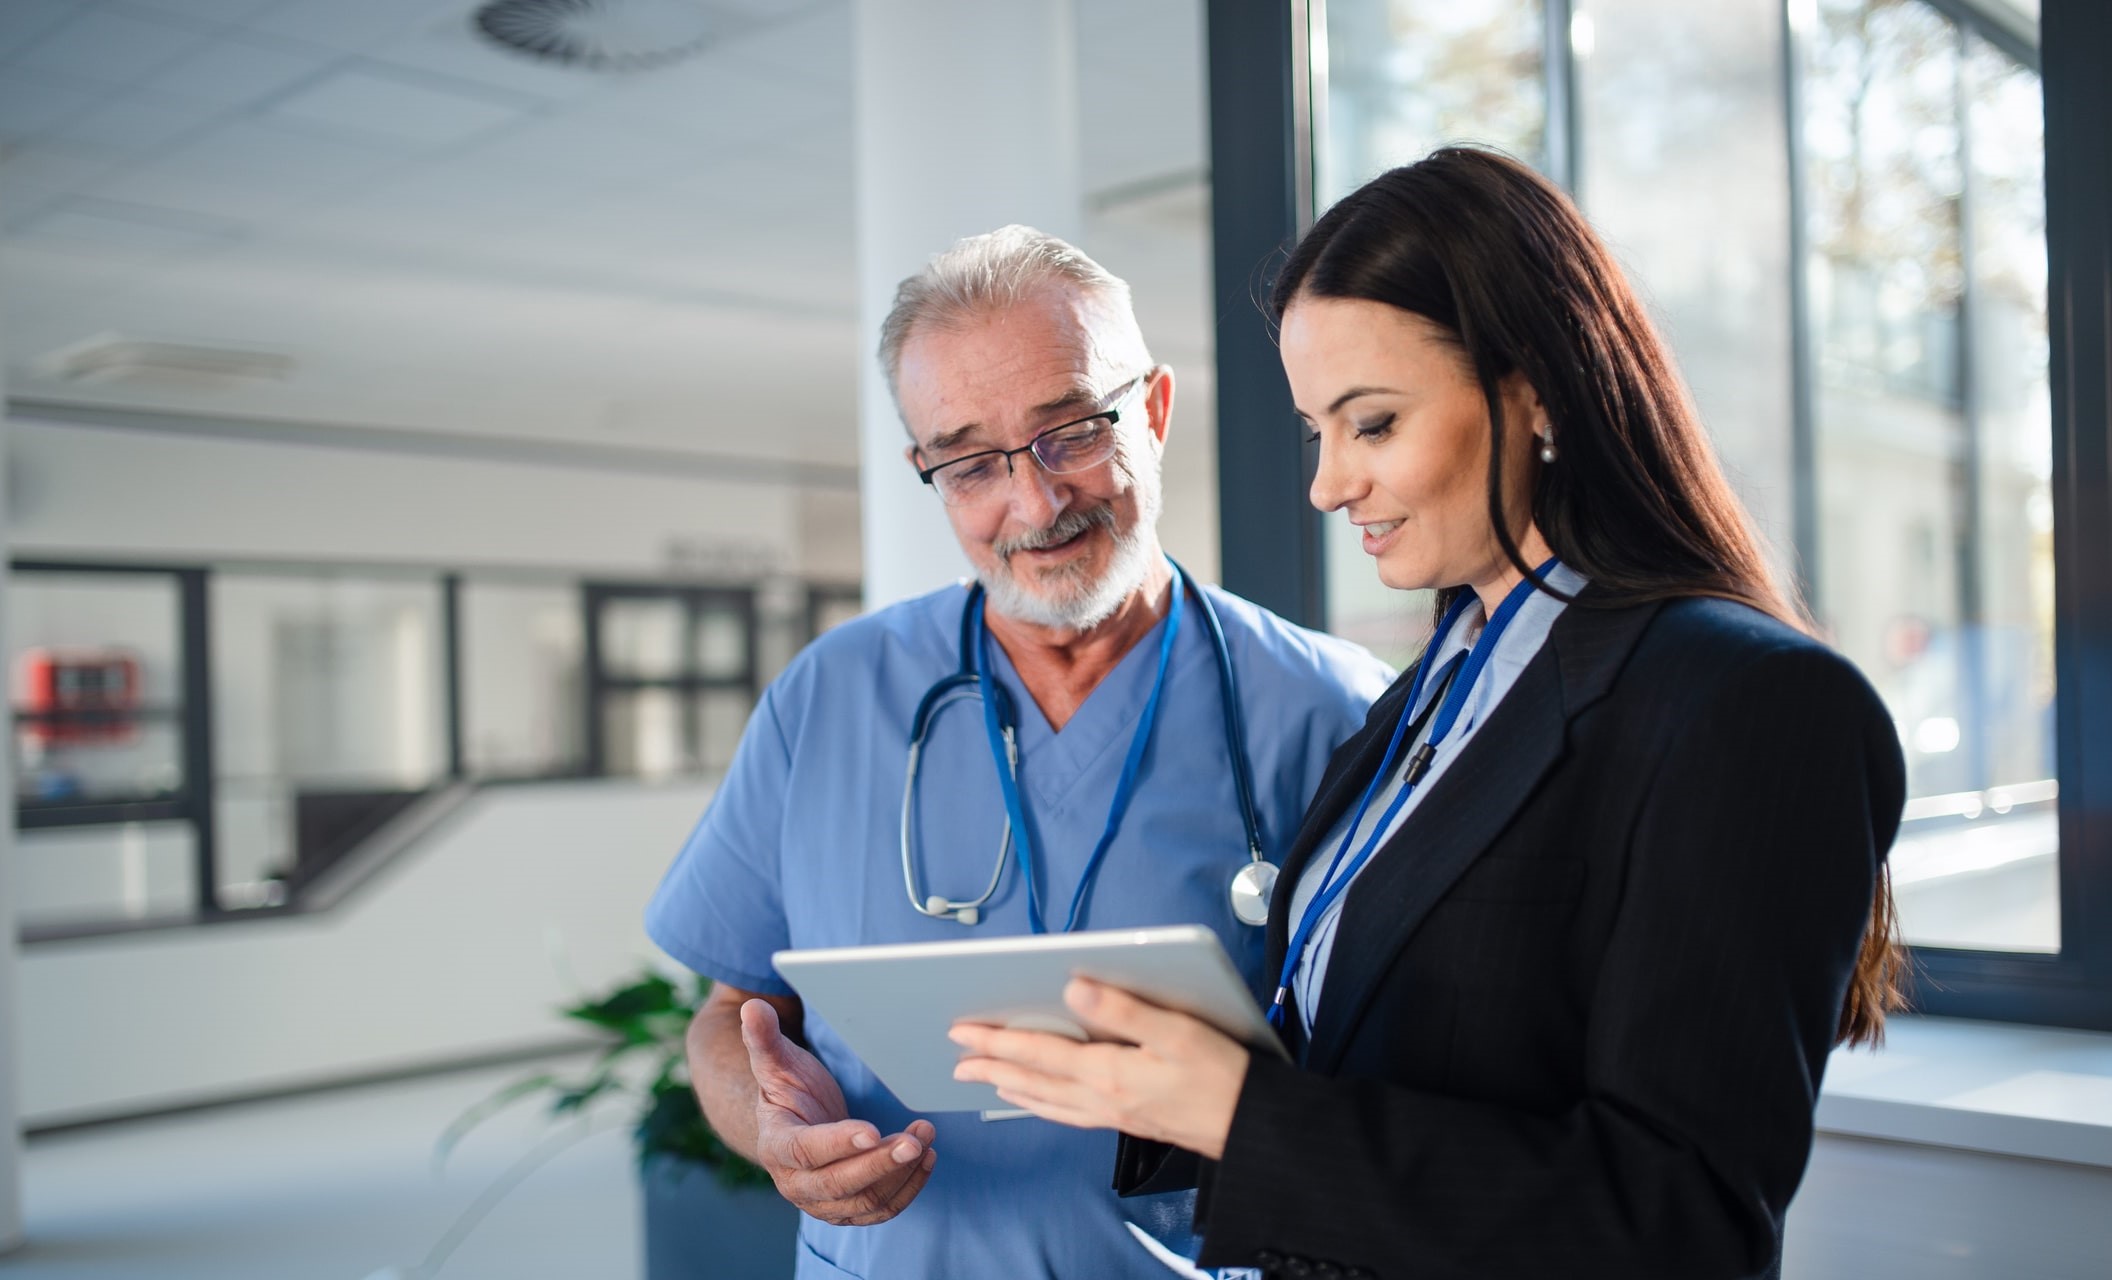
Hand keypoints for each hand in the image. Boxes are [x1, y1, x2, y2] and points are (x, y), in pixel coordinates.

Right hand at [741, 998, 936, 1224]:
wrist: (795, 1125)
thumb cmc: (788, 1089)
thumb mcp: (776, 1062)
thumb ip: (763, 1039)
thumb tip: (751, 1007)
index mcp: (776, 1145)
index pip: (805, 1150)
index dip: (838, 1142)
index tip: (872, 1129)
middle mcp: (795, 1182)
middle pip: (838, 1184)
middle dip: (878, 1164)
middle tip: (913, 1141)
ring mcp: (822, 1201)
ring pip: (864, 1201)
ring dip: (899, 1173)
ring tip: (925, 1138)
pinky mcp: (848, 1209)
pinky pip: (881, 1210)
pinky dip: (907, 1188)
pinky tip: (926, 1159)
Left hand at [948, 978, 1248, 1159]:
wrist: (1250, 1127)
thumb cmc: (1221, 1075)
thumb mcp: (1176, 1030)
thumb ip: (1122, 1008)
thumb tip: (1072, 986)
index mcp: (1108, 1072)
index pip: (1038, 1052)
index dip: (997, 1040)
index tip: (963, 1030)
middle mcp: (1101, 1098)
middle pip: (1033, 1080)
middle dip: (992, 1066)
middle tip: (957, 1058)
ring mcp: (1111, 1113)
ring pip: (1046, 1101)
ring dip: (1011, 1087)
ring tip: (985, 1079)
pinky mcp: (1125, 1121)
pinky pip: (1067, 1114)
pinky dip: (1042, 1105)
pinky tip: (1038, 1101)